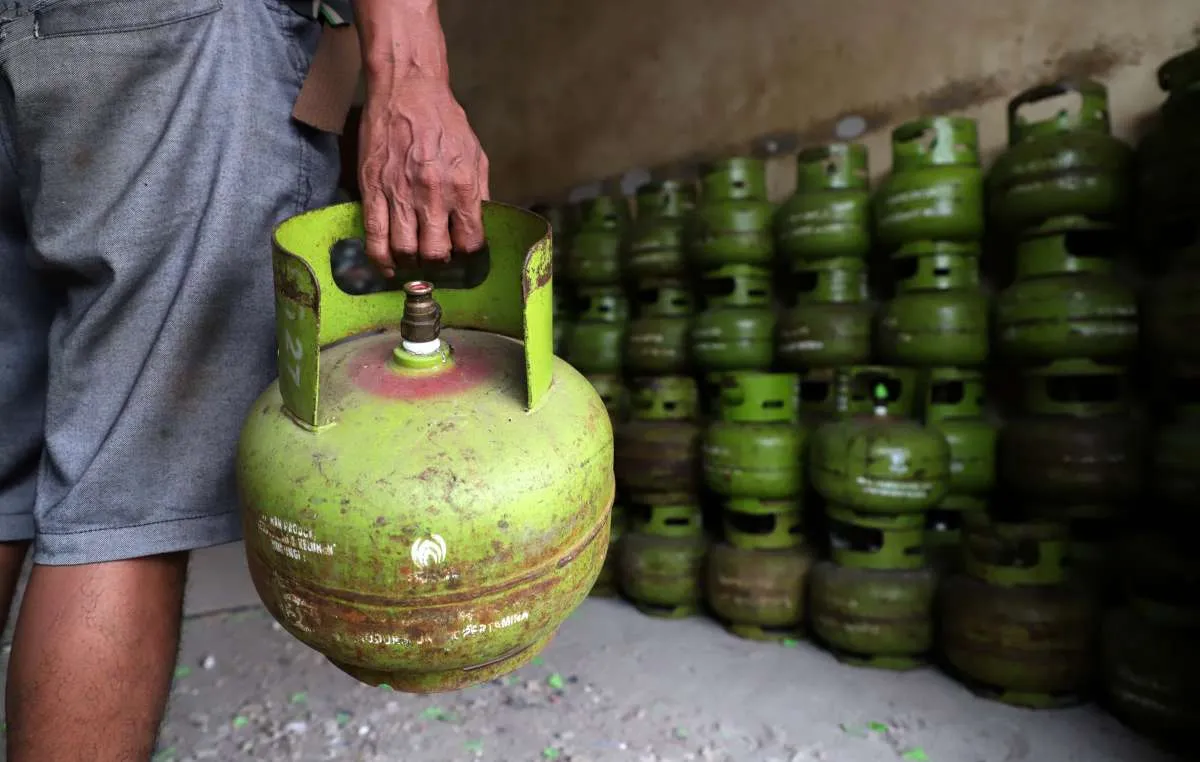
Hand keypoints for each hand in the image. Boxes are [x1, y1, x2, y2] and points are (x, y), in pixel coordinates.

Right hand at [357, 79, 488, 273]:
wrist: (408, 90)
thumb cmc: (443, 120)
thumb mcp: (476, 155)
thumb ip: (479, 193)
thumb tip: (479, 225)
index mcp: (462, 187)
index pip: (470, 242)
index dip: (467, 252)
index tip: (462, 250)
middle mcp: (432, 195)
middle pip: (436, 253)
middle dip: (438, 262)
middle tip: (436, 256)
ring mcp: (400, 194)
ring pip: (404, 250)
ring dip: (411, 262)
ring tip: (414, 258)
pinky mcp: (373, 189)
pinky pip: (375, 236)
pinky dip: (381, 258)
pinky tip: (388, 265)